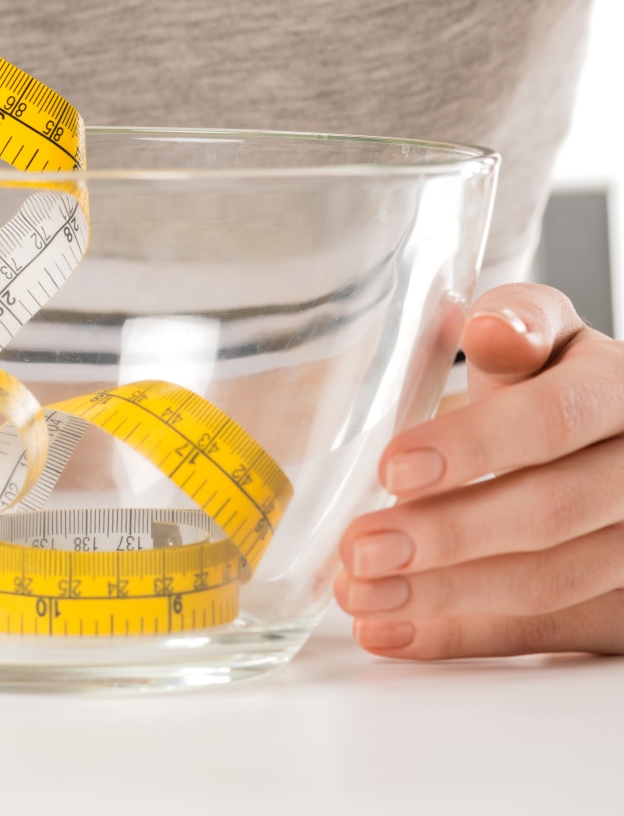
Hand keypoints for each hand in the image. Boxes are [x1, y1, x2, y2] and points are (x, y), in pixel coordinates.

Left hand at [335, 283, 623, 657]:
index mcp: (616, 389)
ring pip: (550, 583)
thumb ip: (515, 327)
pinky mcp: (620, 604)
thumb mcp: (539, 330)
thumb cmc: (555, 373)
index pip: (551, 419)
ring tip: (363, 592)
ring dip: (445, 596)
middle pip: (551, 512)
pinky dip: (462, 635)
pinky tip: (395, 628)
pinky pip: (545, 632)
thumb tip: (491, 333)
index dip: (473, 446)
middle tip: (363, 547)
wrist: (602, 429)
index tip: (393, 468)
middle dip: (448, 535)